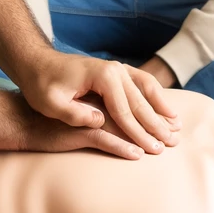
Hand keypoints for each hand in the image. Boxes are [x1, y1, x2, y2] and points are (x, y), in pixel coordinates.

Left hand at [16, 49, 179, 158]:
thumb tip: (101, 121)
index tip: (152, 150)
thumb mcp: (51, 103)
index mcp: (102, 76)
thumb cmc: (41, 84)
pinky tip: (164, 107)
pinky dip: (155, 95)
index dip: (138, 133)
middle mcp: (114, 69)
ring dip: (161, 108)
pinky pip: (141, 82)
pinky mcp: (115, 71)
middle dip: (156, 124)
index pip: (125, 111)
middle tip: (172, 144)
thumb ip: (75, 114)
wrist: (37, 62)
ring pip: (146, 89)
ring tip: (176, 126)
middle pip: (140, 101)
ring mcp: (116, 68)